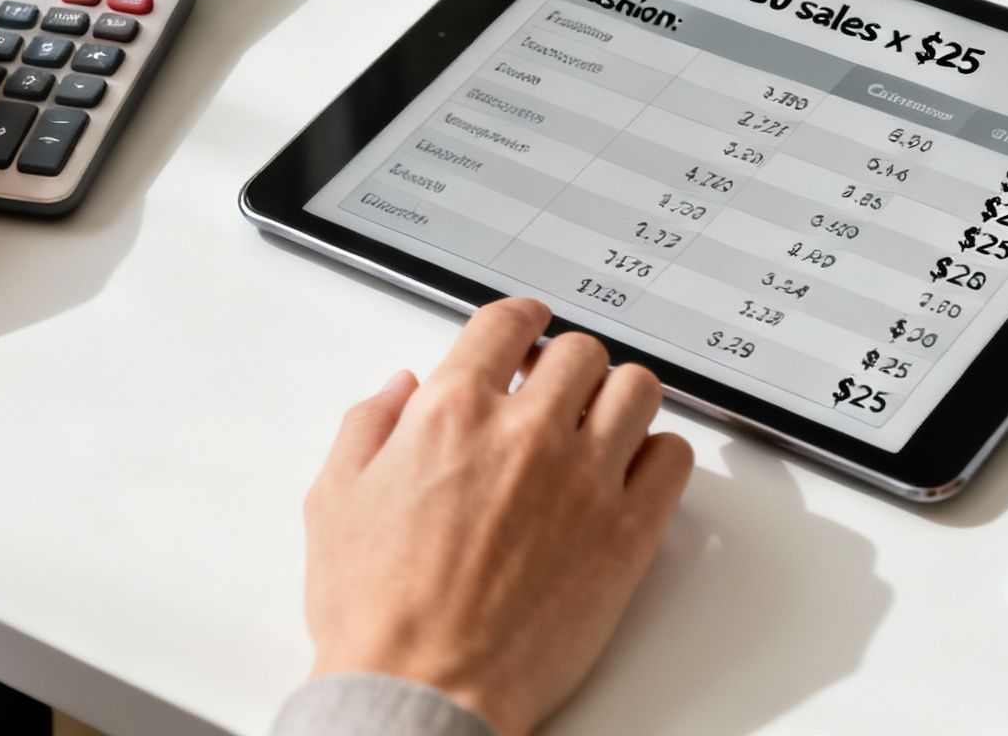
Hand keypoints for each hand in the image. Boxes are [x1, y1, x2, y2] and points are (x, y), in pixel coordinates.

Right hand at [303, 298, 693, 735]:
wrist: (423, 690)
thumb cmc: (378, 613)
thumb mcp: (335, 500)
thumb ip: (368, 425)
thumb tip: (400, 388)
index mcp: (453, 413)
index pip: (506, 323)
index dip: (520, 318)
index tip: (528, 325)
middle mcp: (526, 433)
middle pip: (579, 352)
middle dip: (565, 364)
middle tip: (557, 388)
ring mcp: (585, 480)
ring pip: (636, 391)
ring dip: (618, 398)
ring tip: (601, 421)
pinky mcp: (627, 533)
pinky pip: (673, 459)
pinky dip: (657, 455)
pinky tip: (631, 471)